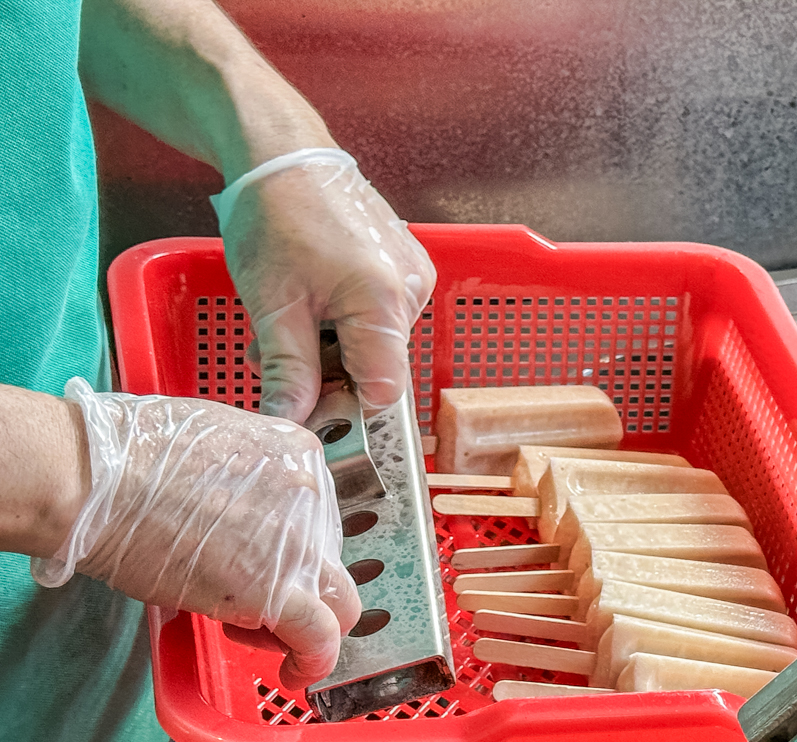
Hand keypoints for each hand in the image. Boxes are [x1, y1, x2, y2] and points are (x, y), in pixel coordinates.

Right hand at [33, 380, 359, 688]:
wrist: (93, 477)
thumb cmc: (123, 457)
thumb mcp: (213, 443)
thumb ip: (244, 480)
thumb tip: (236, 515)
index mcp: (298, 455)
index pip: (318, 519)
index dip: (289, 550)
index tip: (258, 563)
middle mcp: (312, 496)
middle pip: (326, 561)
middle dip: (294, 589)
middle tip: (247, 604)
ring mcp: (299, 543)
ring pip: (334, 602)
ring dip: (297, 625)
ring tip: (244, 632)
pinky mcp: (277, 590)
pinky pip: (320, 637)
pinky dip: (314, 661)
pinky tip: (295, 675)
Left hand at [214, 149, 435, 423]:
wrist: (282, 153)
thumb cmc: (275, 214)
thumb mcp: (273, 304)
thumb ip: (289, 370)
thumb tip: (291, 422)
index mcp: (385, 302)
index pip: (383, 392)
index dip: (343, 407)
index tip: (303, 408)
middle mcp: (412, 292)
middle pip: (377, 368)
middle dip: (325, 374)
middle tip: (274, 355)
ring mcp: (413, 278)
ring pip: (374, 344)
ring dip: (328, 349)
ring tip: (285, 322)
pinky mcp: (404, 267)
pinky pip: (378, 316)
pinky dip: (342, 322)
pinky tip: (311, 302)